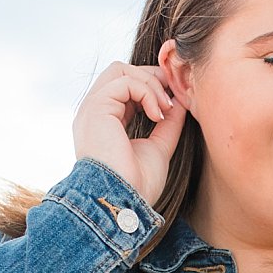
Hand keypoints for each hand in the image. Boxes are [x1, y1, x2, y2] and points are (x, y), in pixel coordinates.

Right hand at [71, 61, 185, 206]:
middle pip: (120, 71)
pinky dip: (148, 93)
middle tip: (172, 97)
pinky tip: (158, 115)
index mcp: (104, 122)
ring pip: (121, 71)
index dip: (150, 87)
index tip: (173, 102)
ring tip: (166, 110)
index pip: (124, 88)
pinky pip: (125, 82)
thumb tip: (180, 102)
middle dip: (151, 78)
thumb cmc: (137, 185)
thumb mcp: (158, 148)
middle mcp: (94, 113)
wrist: (124, 201)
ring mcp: (92, 109)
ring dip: (151, 85)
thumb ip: (167, 124)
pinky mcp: (96, 107)